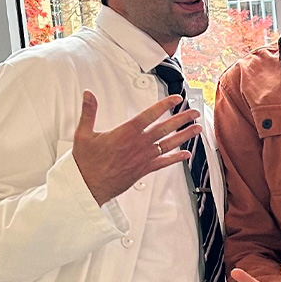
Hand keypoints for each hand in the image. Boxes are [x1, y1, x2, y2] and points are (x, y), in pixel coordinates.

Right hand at [73, 90, 201, 205]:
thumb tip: (88, 95)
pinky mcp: (143, 170)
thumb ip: (89, 112)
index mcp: (126, 133)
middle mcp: (138, 144)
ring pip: (169, 144)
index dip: (165, 105)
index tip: (176, 99)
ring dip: (185, 135)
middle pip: (165, 128)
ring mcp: (143, 158)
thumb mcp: (83, 133)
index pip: (150, 115)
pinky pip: (164, 163)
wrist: (87, 186)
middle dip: (182, 119)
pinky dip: (176, 158)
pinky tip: (186, 154)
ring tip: (197, 129)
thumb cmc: (86, 163)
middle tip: (195, 112)